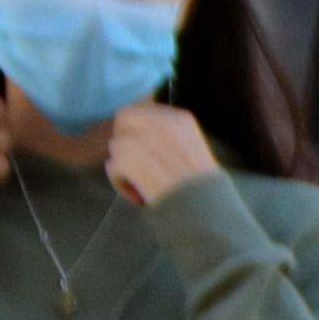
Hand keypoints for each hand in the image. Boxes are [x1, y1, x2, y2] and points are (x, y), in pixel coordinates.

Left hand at [101, 102, 220, 209]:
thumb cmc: (206, 188)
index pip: (146, 109)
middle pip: (125, 117)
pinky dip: (121, 184)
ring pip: (116, 145)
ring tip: (141, 184)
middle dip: (125, 137)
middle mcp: (160, 122)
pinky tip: (139, 195)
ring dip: (124, 165)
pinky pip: (112, 166)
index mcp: (180, 119)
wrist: (205, 210)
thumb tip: (144, 137)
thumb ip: (171, 137)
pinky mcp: (127, 158)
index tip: (145, 146)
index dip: (140, 127)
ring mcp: (141, 138)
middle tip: (134, 161)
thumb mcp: (195, 150)